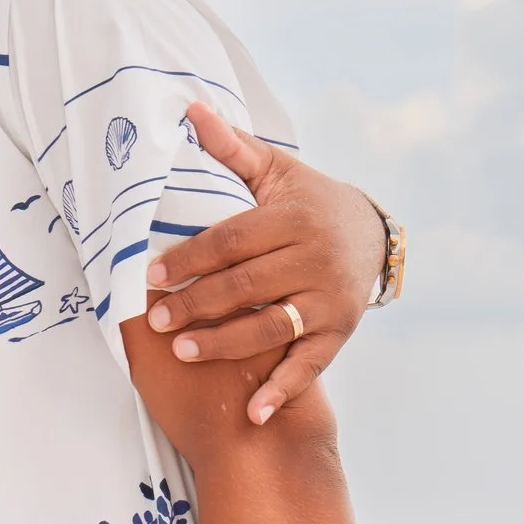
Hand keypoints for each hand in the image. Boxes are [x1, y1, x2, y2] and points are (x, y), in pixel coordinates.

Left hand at [142, 103, 389, 426]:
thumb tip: (189, 109)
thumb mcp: (275, 173)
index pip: (232, 240)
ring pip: (270, 326)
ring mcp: (330, 299)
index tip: (150, 274)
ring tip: (182, 351)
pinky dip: (281, 392)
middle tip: (155, 319)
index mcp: (294, 218)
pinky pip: (308, 366)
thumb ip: (231, 150)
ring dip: (225, 343)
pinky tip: (252, 414)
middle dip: (196, 303)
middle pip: (245, 285)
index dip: (189, 257)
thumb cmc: (307, 203)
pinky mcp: (340, 332)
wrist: (372, 233)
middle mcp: (316, 258)